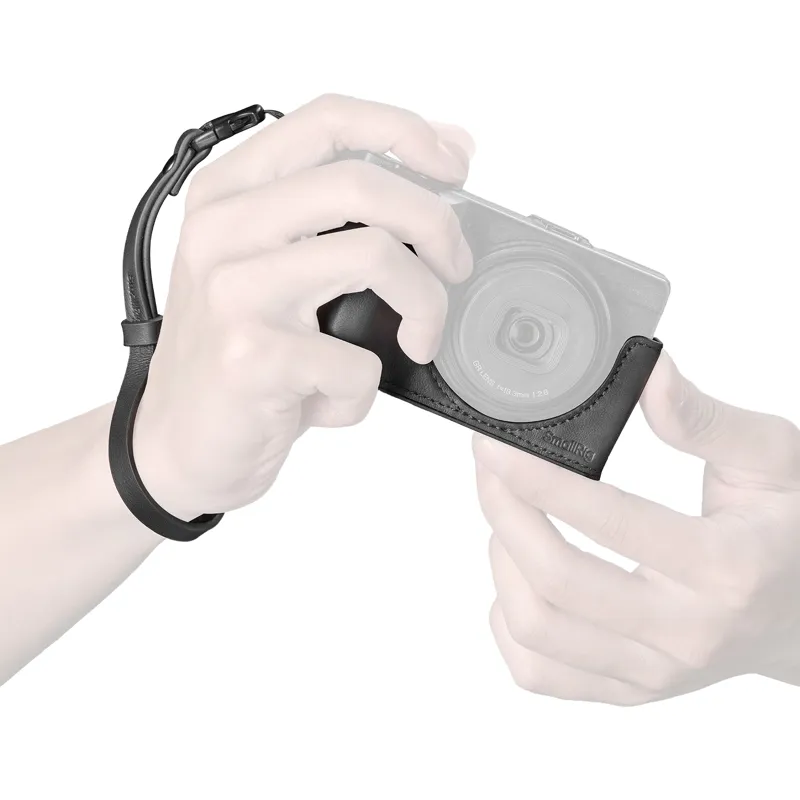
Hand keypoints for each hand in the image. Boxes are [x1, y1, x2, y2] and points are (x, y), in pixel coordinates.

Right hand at [133, 94, 474, 520]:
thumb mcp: (276, 267)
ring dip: (426, 306)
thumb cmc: (237, 354)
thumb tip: (446, 159)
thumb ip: (342, 215)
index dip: (406, 131)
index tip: (455, 167)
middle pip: (362, 183)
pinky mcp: (251, 358)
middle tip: (456, 266)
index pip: (327, 119)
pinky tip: (333, 400)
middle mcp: (223, 230)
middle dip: (437, 223)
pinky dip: (365, 391)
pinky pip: (357, 362)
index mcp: (229, 193)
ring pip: (375, 256)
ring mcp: (233, 292)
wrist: (178, 442)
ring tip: (419, 341)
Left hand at [473, 352, 799, 704]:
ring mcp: (654, 674)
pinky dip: (508, 621)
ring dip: (503, 562)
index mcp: (727, 567)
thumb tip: (647, 375)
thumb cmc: (794, 530)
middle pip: (557, 582)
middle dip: (505, 513)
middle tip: (489, 467)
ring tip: (508, 516)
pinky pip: (539, 672)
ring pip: (537, 630)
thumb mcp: (773, 459)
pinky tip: (520, 578)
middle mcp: (687, 634)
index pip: (612, 522)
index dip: (540, 479)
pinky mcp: (630, 691)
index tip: (496, 446)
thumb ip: (705, 419)